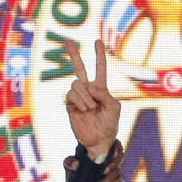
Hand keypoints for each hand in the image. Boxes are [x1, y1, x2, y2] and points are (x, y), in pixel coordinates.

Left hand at [63, 140, 125, 181]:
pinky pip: (121, 179)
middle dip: (114, 163)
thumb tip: (76, 164)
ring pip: (119, 170)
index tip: (110, 154)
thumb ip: (69, 162)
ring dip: (110, 177)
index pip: (113, 143)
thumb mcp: (68, 166)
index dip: (116, 147)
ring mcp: (113, 169)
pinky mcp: (115, 180)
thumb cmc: (74, 173)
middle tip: (104, 171)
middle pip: (120, 155)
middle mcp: (109, 157)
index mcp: (100, 148)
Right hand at [64, 38, 120, 159]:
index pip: (100, 69)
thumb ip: (104, 94)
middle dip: (74, 54)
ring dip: (85, 95)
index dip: (99, 55)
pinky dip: (80, 101)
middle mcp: (88, 90)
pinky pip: (71, 95)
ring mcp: (78, 97)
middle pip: (79, 68)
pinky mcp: (70, 105)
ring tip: (91, 108)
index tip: (97, 41)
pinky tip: (85, 109)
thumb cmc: (110, 124)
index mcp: (101, 88)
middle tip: (68, 40)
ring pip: (76, 84)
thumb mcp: (114, 107)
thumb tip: (90, 86)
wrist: (99, 140)